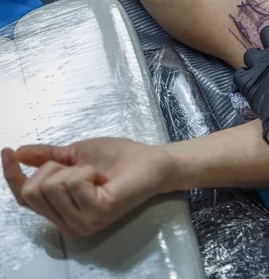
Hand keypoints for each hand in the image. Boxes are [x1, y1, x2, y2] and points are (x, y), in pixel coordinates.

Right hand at [1, 138, 174, 236]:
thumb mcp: (75, 154)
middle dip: (53, 168)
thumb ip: (47, 157)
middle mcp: (68, 222)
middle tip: (81, 167)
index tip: (7, 151)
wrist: (150, 160)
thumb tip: (19, 153)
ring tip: (95, 174)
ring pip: (49, 186)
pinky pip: (72, 184)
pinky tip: (102, 179)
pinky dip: (85, 171)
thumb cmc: (118, 158)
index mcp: (61, 210)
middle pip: (32, 191)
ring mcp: (82, 222)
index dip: (12, 175)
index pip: (24, 198)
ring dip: (73, 169)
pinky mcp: (97, 214)